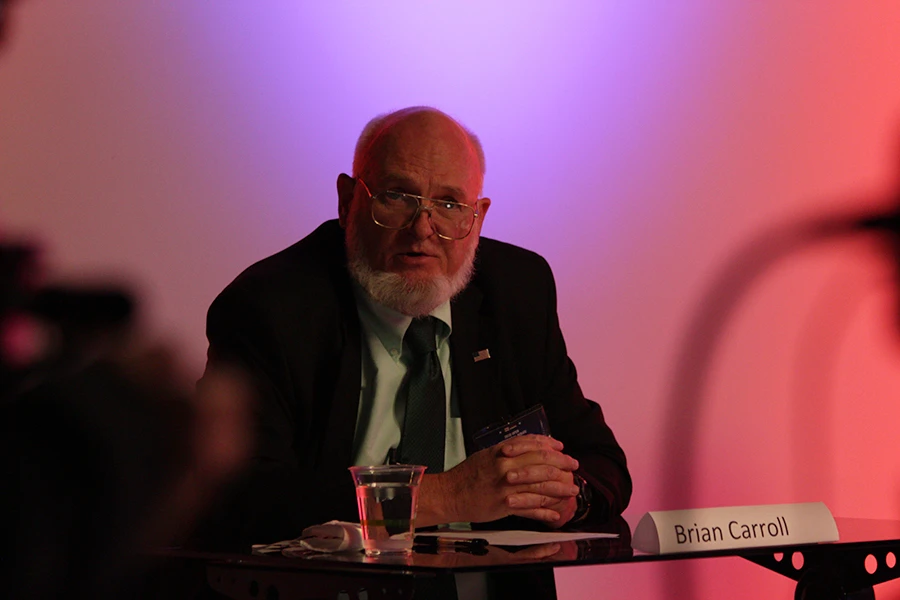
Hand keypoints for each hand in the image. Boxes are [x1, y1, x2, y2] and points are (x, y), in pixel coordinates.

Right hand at [416, 434, 579, 526]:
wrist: (450, 494)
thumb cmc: (468, 475)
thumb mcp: (487, 455)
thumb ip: (507, 451)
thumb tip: (528, 448)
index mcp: (501, 452)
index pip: (533, 444)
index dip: (551, 446)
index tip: (562, 449)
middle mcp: (506, 467)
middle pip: (542, 463)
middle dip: (562, 465)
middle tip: (574, 468)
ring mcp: (507, 488)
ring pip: (540, 486)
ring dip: (560, 489)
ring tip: (572, 491)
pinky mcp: (505, 506)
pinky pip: (530, 508)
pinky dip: (545, 512)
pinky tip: (555, 514)